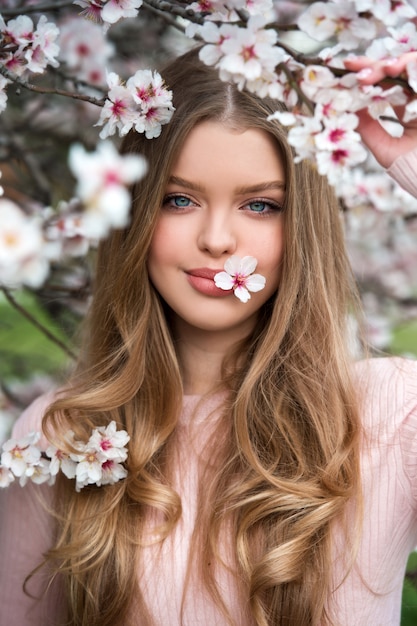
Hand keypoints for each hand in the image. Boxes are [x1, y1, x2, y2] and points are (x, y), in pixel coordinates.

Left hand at [344, 53, 416, 167]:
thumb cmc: (412, 168)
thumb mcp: (385, 149)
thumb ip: (368, 129)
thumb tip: (348, 109)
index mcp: (407, 108)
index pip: (384, 87)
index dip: (365, 78)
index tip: (344, 75)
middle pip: (397, 72)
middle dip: (374, 67)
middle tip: (354, 70)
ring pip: (413, 66)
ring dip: (394, 64)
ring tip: (376, 71)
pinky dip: (411, 66)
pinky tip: (394, 70)